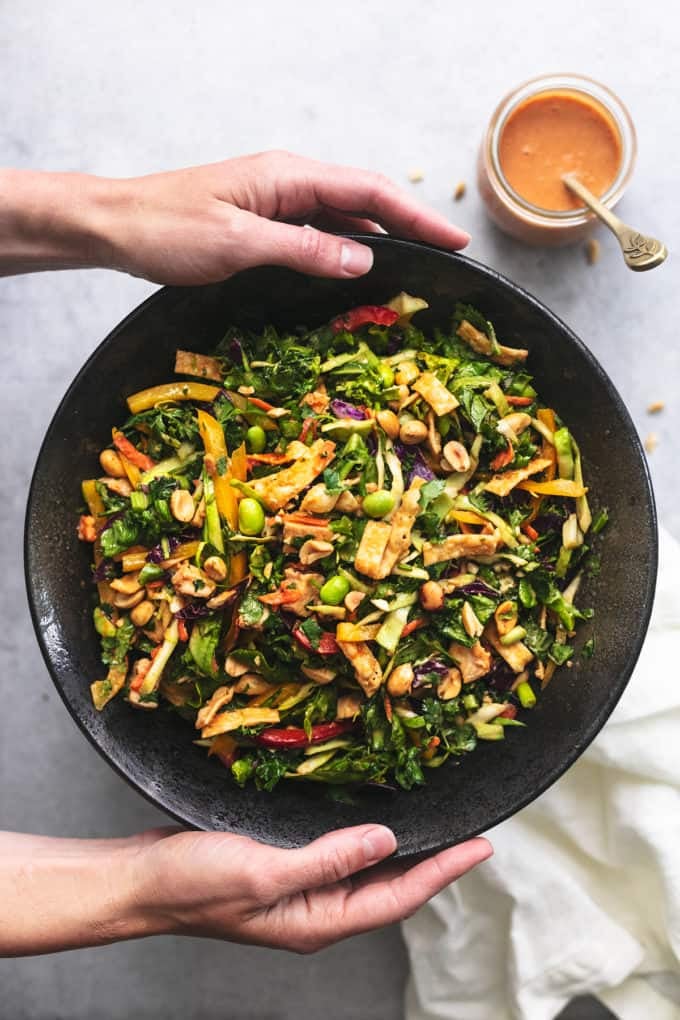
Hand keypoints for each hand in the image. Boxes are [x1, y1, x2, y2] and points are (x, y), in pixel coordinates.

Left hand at [0, 153, 468, 282]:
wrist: (115, 225)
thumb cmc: (166, 229)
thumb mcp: (239, 244)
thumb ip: (304, 249)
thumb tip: (362, 258)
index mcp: (287, 177)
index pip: (368, 191)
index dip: (416, 215)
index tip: (454, 238)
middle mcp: (287, 182)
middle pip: (364, 198)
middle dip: (410, 223)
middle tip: (449, 253)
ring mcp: (275, 201)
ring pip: (343, 215)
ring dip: (381, 236)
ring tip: (418, 262)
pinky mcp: (262, 221)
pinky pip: (317, 230)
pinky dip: (346, 246)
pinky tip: (359, 266)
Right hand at [134, 824, 491, 951]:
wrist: (141, 880)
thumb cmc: (192, 884)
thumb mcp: (264, 872)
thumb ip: (326, 860)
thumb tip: (386, 841)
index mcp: (316, 921)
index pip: (396, 898)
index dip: (443, 873)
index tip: (480, 848)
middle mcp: (314, 909)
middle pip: (389, 889)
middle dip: (433, 864)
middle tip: (470, 836)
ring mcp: (298, 889)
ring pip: (364, 870)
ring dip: (400, 849)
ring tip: (435, 825)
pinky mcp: (281, 865)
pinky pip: (335, 853)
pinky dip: (360, 836)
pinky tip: (368, 816)